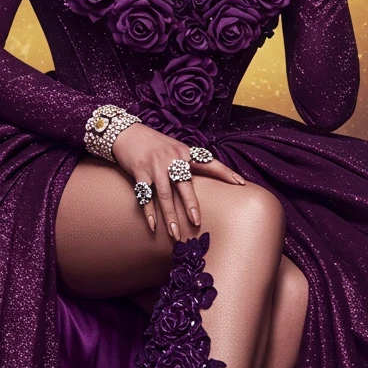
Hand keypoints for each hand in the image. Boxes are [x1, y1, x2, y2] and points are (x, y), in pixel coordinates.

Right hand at [110, 122, 245, 238]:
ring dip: (169, 217)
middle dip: (190, 204)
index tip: (241, 183)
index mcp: (185, 152)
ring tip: (175, 234)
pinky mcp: (139, 172)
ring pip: (164, 195)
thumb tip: (207, 177)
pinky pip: (145, 196)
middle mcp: (171, 159)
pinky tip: (153, 227)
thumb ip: (188, 161)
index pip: (209, 162)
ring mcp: (154, 166)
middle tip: (196, 222)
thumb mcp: (175, 147)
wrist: (127, 132)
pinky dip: (149, 213)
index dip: (225, 172)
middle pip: (183, 184)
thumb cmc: (155, 143)